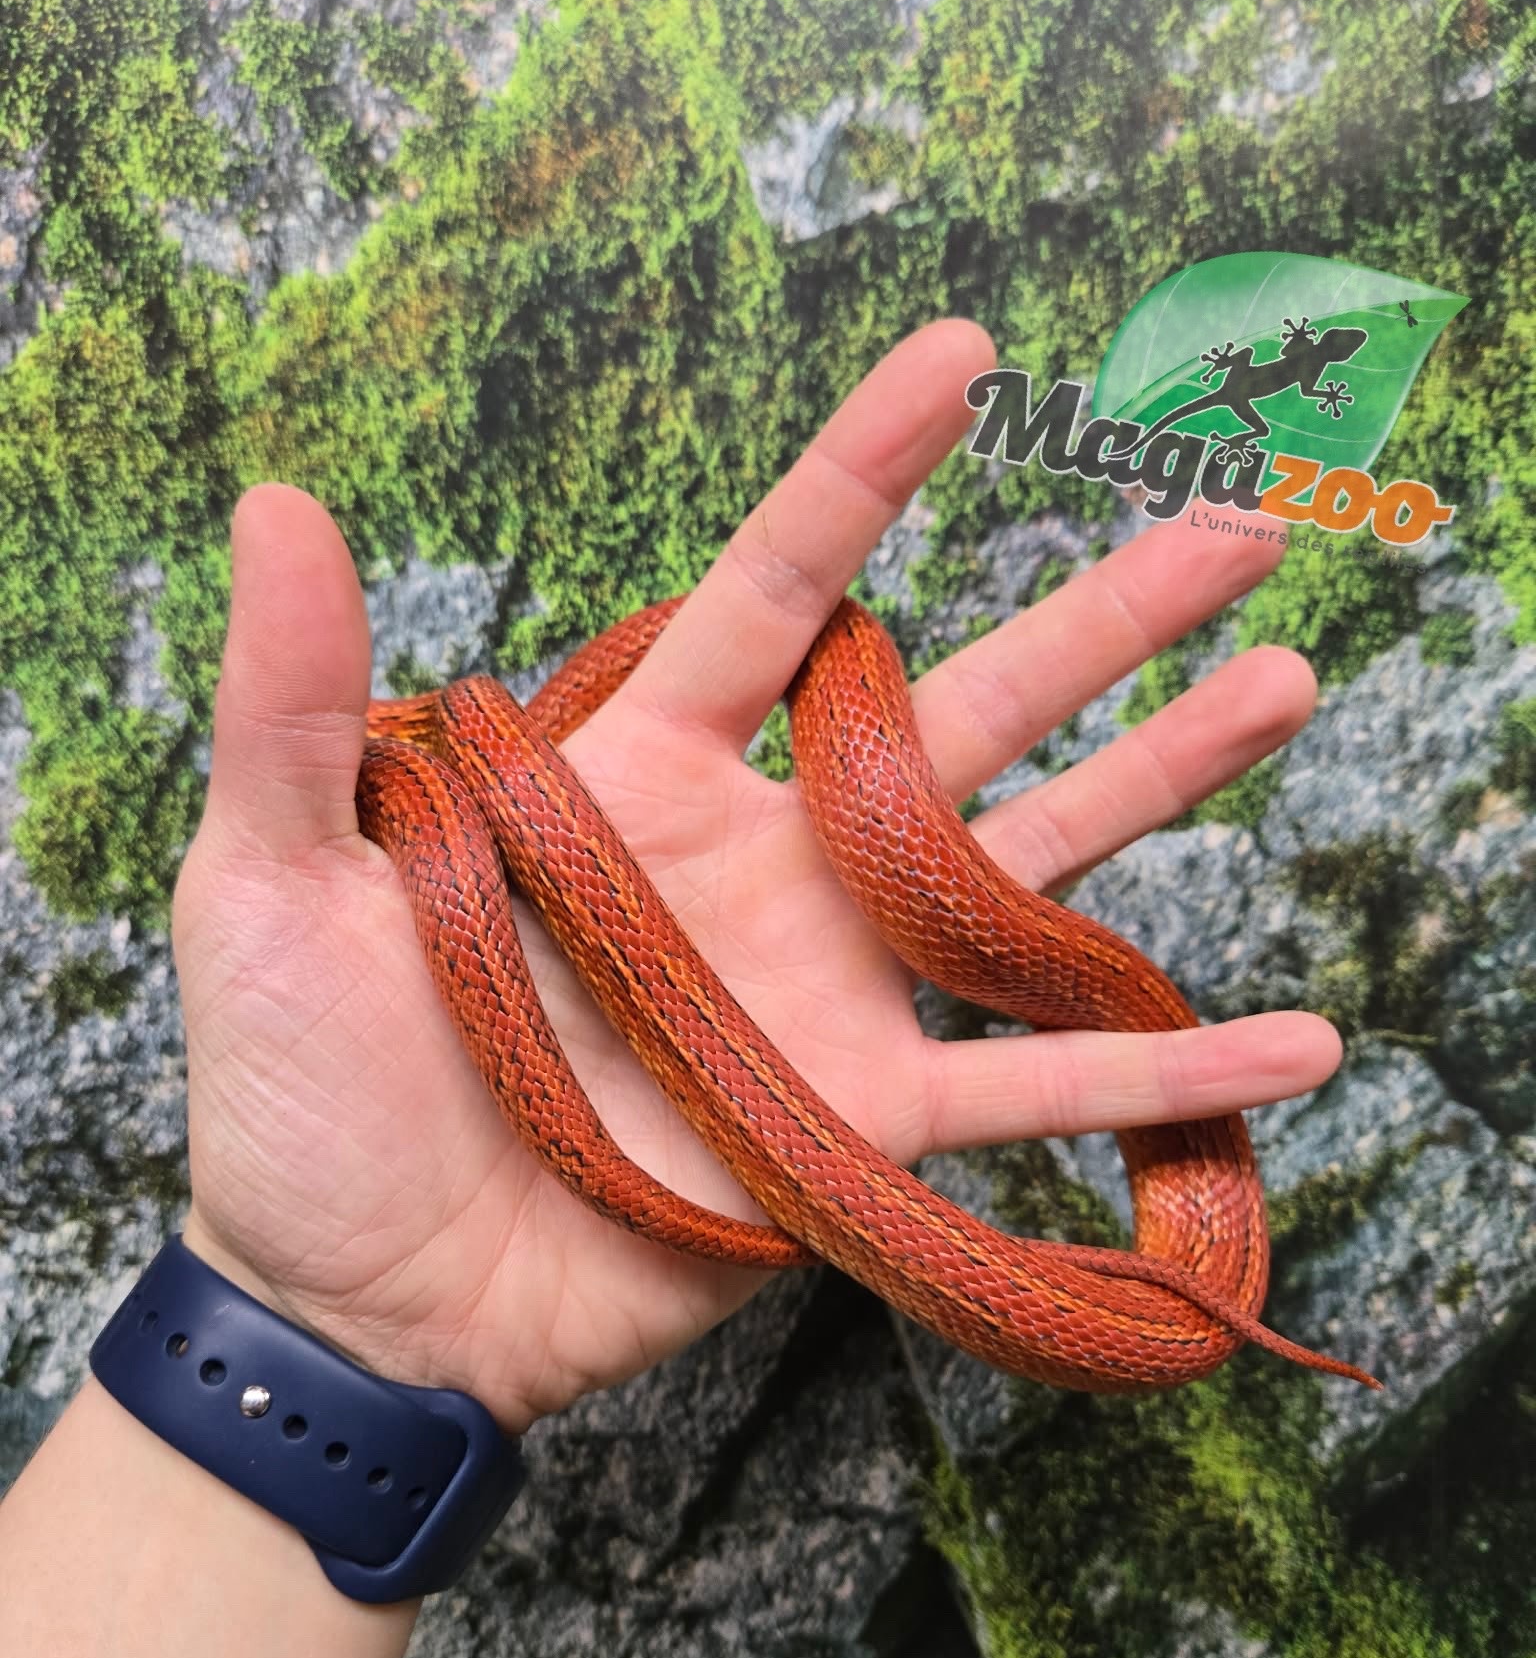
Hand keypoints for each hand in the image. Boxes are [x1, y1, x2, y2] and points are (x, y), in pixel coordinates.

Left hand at [172, 321, 1339, 1434]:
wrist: (354, 1298)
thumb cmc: (301, 1085)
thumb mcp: (266, 877)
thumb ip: (295, 703)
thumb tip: (278, 500)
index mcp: (635, 778)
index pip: (772, 595)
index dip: (864, 479)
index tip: (964, 360)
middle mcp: (759, 865)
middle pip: (957, 716)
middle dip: (1095, 620)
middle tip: (1233, 530)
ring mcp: (825, 993)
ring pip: (1021, 874)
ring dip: (1157, 786)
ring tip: (1280, 688)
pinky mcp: (856, 1126)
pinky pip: (1025, 1090)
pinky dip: (1156, 1075)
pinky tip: (1295, 1046)